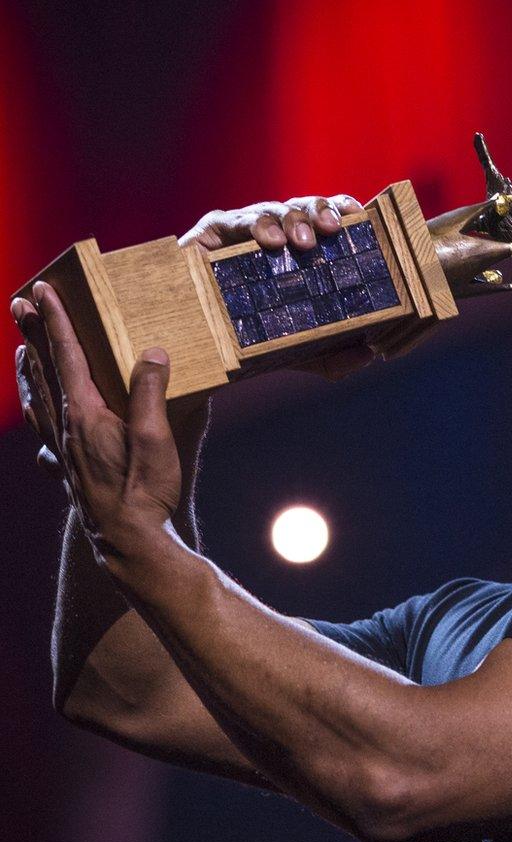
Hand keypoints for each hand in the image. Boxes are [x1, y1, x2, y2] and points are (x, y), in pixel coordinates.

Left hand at [12, 284, 180, 564]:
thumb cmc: (146, 494)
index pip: (68, 356)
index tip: (43, 291)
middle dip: (33, 335)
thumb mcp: (157, 441)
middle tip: (18, 305)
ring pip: (37, 401)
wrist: (131, 546)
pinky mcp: (71, 472)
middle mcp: (67, 429)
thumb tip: (152, 353)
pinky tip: (39, 415)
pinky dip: (36, 412)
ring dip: (29, 370)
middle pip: (45, 372)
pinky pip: (44, 433)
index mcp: (87, 415)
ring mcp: (65, 452)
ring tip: (22, 351)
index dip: (56, 321)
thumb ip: (151, 394)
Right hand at [180, 194, 375, 379]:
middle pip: (302, 206)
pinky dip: (255, 227)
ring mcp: (243, 228)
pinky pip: (235, 220)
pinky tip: (270, 242)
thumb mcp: (303, 350)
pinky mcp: (212, 232)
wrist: (202, 350)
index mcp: (300, 248)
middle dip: (319, 212)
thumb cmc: (256, 338)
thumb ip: (337, 354)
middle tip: (331, 230)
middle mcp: (275, 231)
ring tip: (303, 242)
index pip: (326, 216)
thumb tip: (369, 354)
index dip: (343, 210)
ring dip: (292, 220)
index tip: (360, 217)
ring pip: (273, 210)